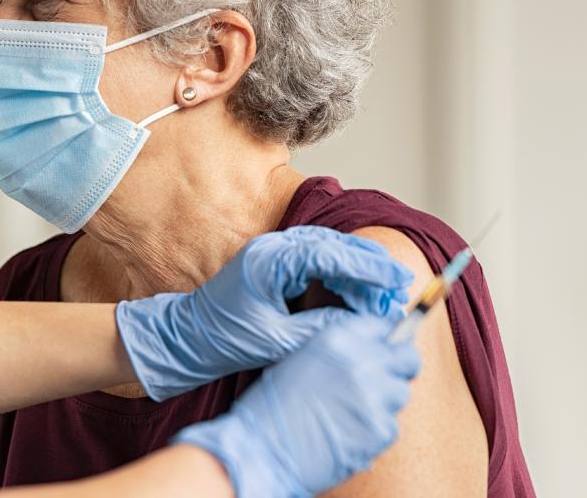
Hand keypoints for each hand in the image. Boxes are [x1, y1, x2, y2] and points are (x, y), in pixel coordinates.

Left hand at [116, 225, 411, 400]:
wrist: (187, 338)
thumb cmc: (224, 340)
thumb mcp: (278, 341)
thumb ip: (321, 328)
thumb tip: (362, 324)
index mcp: (269, 261)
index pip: (330, 254)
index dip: (368, 267)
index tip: (396, 280)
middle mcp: (272, 248)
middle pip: (334, 245)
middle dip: (369, 266)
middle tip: (399, 286)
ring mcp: (272, 252)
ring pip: (328, 250)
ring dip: (357, 270)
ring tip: (385, 292)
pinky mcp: (274, 263)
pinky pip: (316, 260)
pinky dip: (340, 274)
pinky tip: (357, 292)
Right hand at [173, 315, 421, 496]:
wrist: (262, 448)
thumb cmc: (273, 407)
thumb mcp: (302, 359)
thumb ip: (340, 350)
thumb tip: (375, 350)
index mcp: (338, 339)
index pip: (384, 327)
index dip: (387, 340)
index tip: (386, 350)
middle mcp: (361, 362)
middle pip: (407, 357)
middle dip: (399, 368)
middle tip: (384, 381)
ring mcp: (374, 396)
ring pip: (400, 393)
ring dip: (384, 402)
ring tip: (353, 413)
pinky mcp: (380, 429)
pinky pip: (391, 426)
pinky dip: (375, 431)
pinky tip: (349, 433)